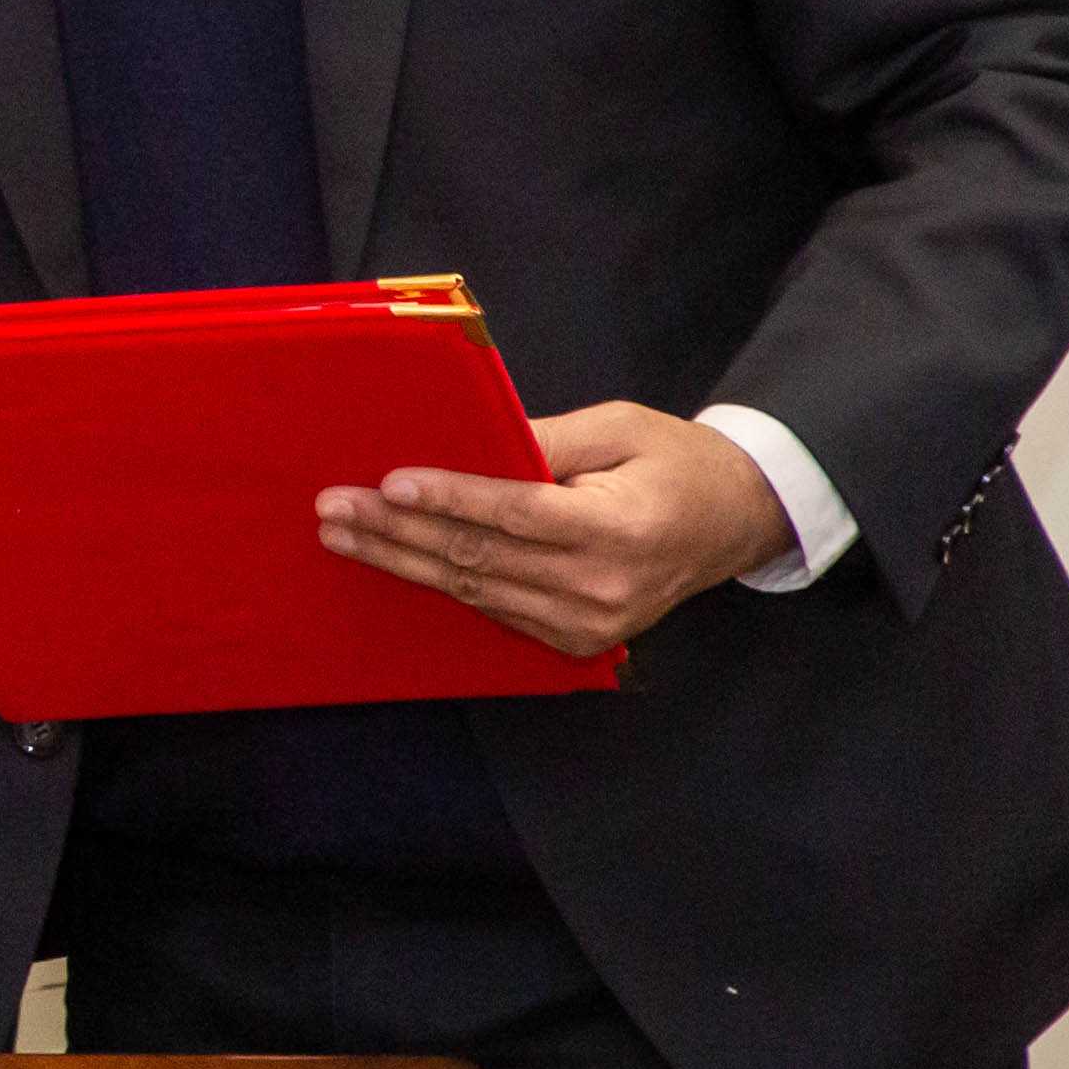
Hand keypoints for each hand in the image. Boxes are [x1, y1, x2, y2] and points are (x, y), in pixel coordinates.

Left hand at [316, 400, 794, 657]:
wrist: (735, 522)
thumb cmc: (675, 462)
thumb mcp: (618, 428)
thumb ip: (545, 439)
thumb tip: (467, 437)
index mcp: (622, 528)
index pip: (517, 514)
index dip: (450, 499)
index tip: (389, 482)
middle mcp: (604, 587)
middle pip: (482, 558)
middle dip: (398, 531)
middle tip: (334, 507)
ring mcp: (590, 623)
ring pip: (477, 589)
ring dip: (402, 560)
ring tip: (343, 532)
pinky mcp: (578, 640)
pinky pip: (495, 609)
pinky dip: (441, 581)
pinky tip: (393, 558)